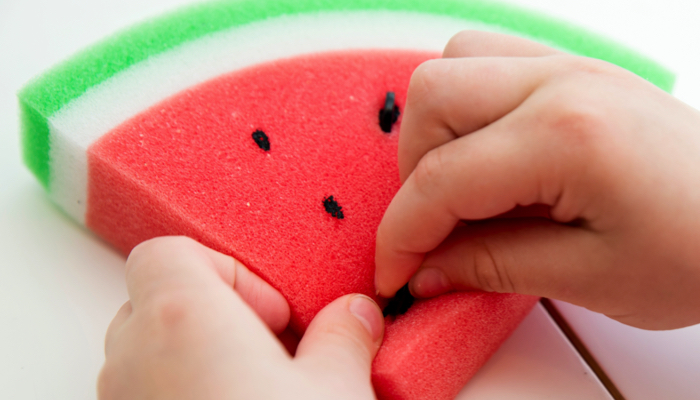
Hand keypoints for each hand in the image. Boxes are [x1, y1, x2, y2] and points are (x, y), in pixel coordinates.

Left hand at [98, 236, 383, 399]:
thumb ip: (345, 337)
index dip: (227, 270)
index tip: (273, 309)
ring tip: (257, 385)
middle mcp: (135, 356)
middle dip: (220, 315)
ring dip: (200, 355)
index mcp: (183, 319)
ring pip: (152, 350)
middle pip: (162, 299)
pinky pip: (147, 390)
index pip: (169, 251)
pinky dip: (184, 388)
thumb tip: (357, 316)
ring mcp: (121, 399)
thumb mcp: (336, 390)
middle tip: (273, 349)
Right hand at [375, 30, 699, 329]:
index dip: (402, 235)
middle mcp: (561, 83)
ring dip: (435, 130)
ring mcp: (568, 67)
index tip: (395, 273)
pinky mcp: (574, 71)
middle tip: (434, 228)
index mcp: (566, 135)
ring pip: (453, 65)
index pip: (442, 179)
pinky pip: (490, 60)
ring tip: (459, 186)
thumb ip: (490, 267)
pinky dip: (467, 103)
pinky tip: (486, 150)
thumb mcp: (589, 277)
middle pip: (432, 99)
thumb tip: (426, 268)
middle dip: (413, 174)